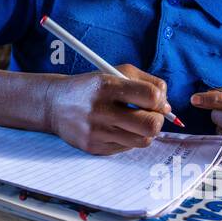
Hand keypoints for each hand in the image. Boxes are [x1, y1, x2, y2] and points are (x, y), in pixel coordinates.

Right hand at [46, 64, 170, 154]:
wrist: (54, 104)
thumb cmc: (90, 87)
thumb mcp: (114, 72)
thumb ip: (147, 82)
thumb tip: (168, 107)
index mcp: (106, 85)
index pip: (151, 96)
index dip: (160, 100)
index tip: (155, 101)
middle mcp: (100, 110)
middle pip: (151, 125)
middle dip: (158, 120)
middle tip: (151, 115)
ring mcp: (96, 131)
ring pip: (143, 140)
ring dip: (146, 131)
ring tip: (136, 122)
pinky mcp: (94, 147)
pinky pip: (127, 148)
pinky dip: (129, 138)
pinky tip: (118, 128)